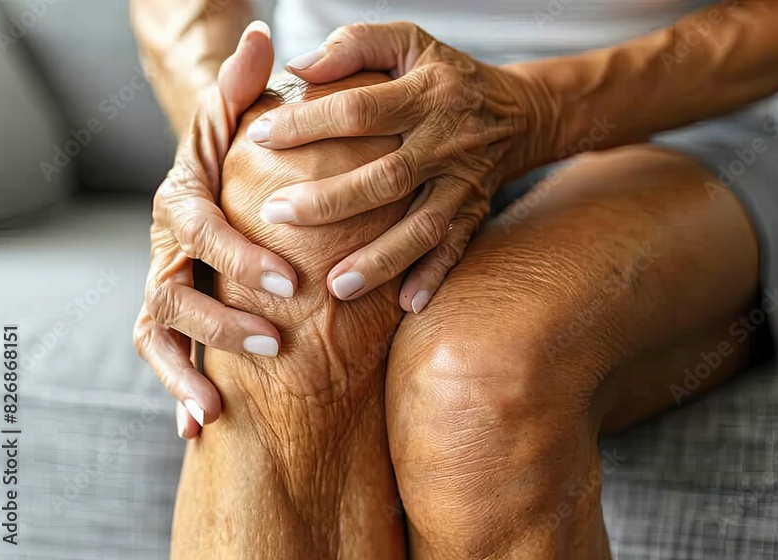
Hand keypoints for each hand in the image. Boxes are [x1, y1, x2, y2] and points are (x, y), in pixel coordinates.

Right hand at [133, 22, 297, 438]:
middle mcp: (164, 249)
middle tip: (274, 341)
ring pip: (159, 333)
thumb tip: (264, 38)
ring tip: (220, 405)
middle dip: (220, 320)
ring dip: (187, 370)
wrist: (207, 183)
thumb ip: (245, 86)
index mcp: (181, 201)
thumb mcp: (234, 118)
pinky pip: (164, 359)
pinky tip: (199, 430)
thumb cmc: (230, 153)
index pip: (200, 229)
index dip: (239, 257)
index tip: (289, 283)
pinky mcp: (170, 317)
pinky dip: (177, 393)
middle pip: (173, 291)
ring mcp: (163, 286)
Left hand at [248, 22, 557, 312]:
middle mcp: (447, 141)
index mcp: (426, 93)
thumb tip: (297, 67)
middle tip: (275, 215)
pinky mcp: (475, 212)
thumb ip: (354, 45)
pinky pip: (456, 249)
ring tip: (335, 286)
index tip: (259, 136)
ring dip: (381, 259)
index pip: (359, 110)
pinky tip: (405, 305)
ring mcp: (463, 183)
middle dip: (330, 201)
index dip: (307, 123)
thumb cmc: (445, 73)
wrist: (518, 112)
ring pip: (422, 226)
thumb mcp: (407, 40)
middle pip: (386, 177)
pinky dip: (433, 277)